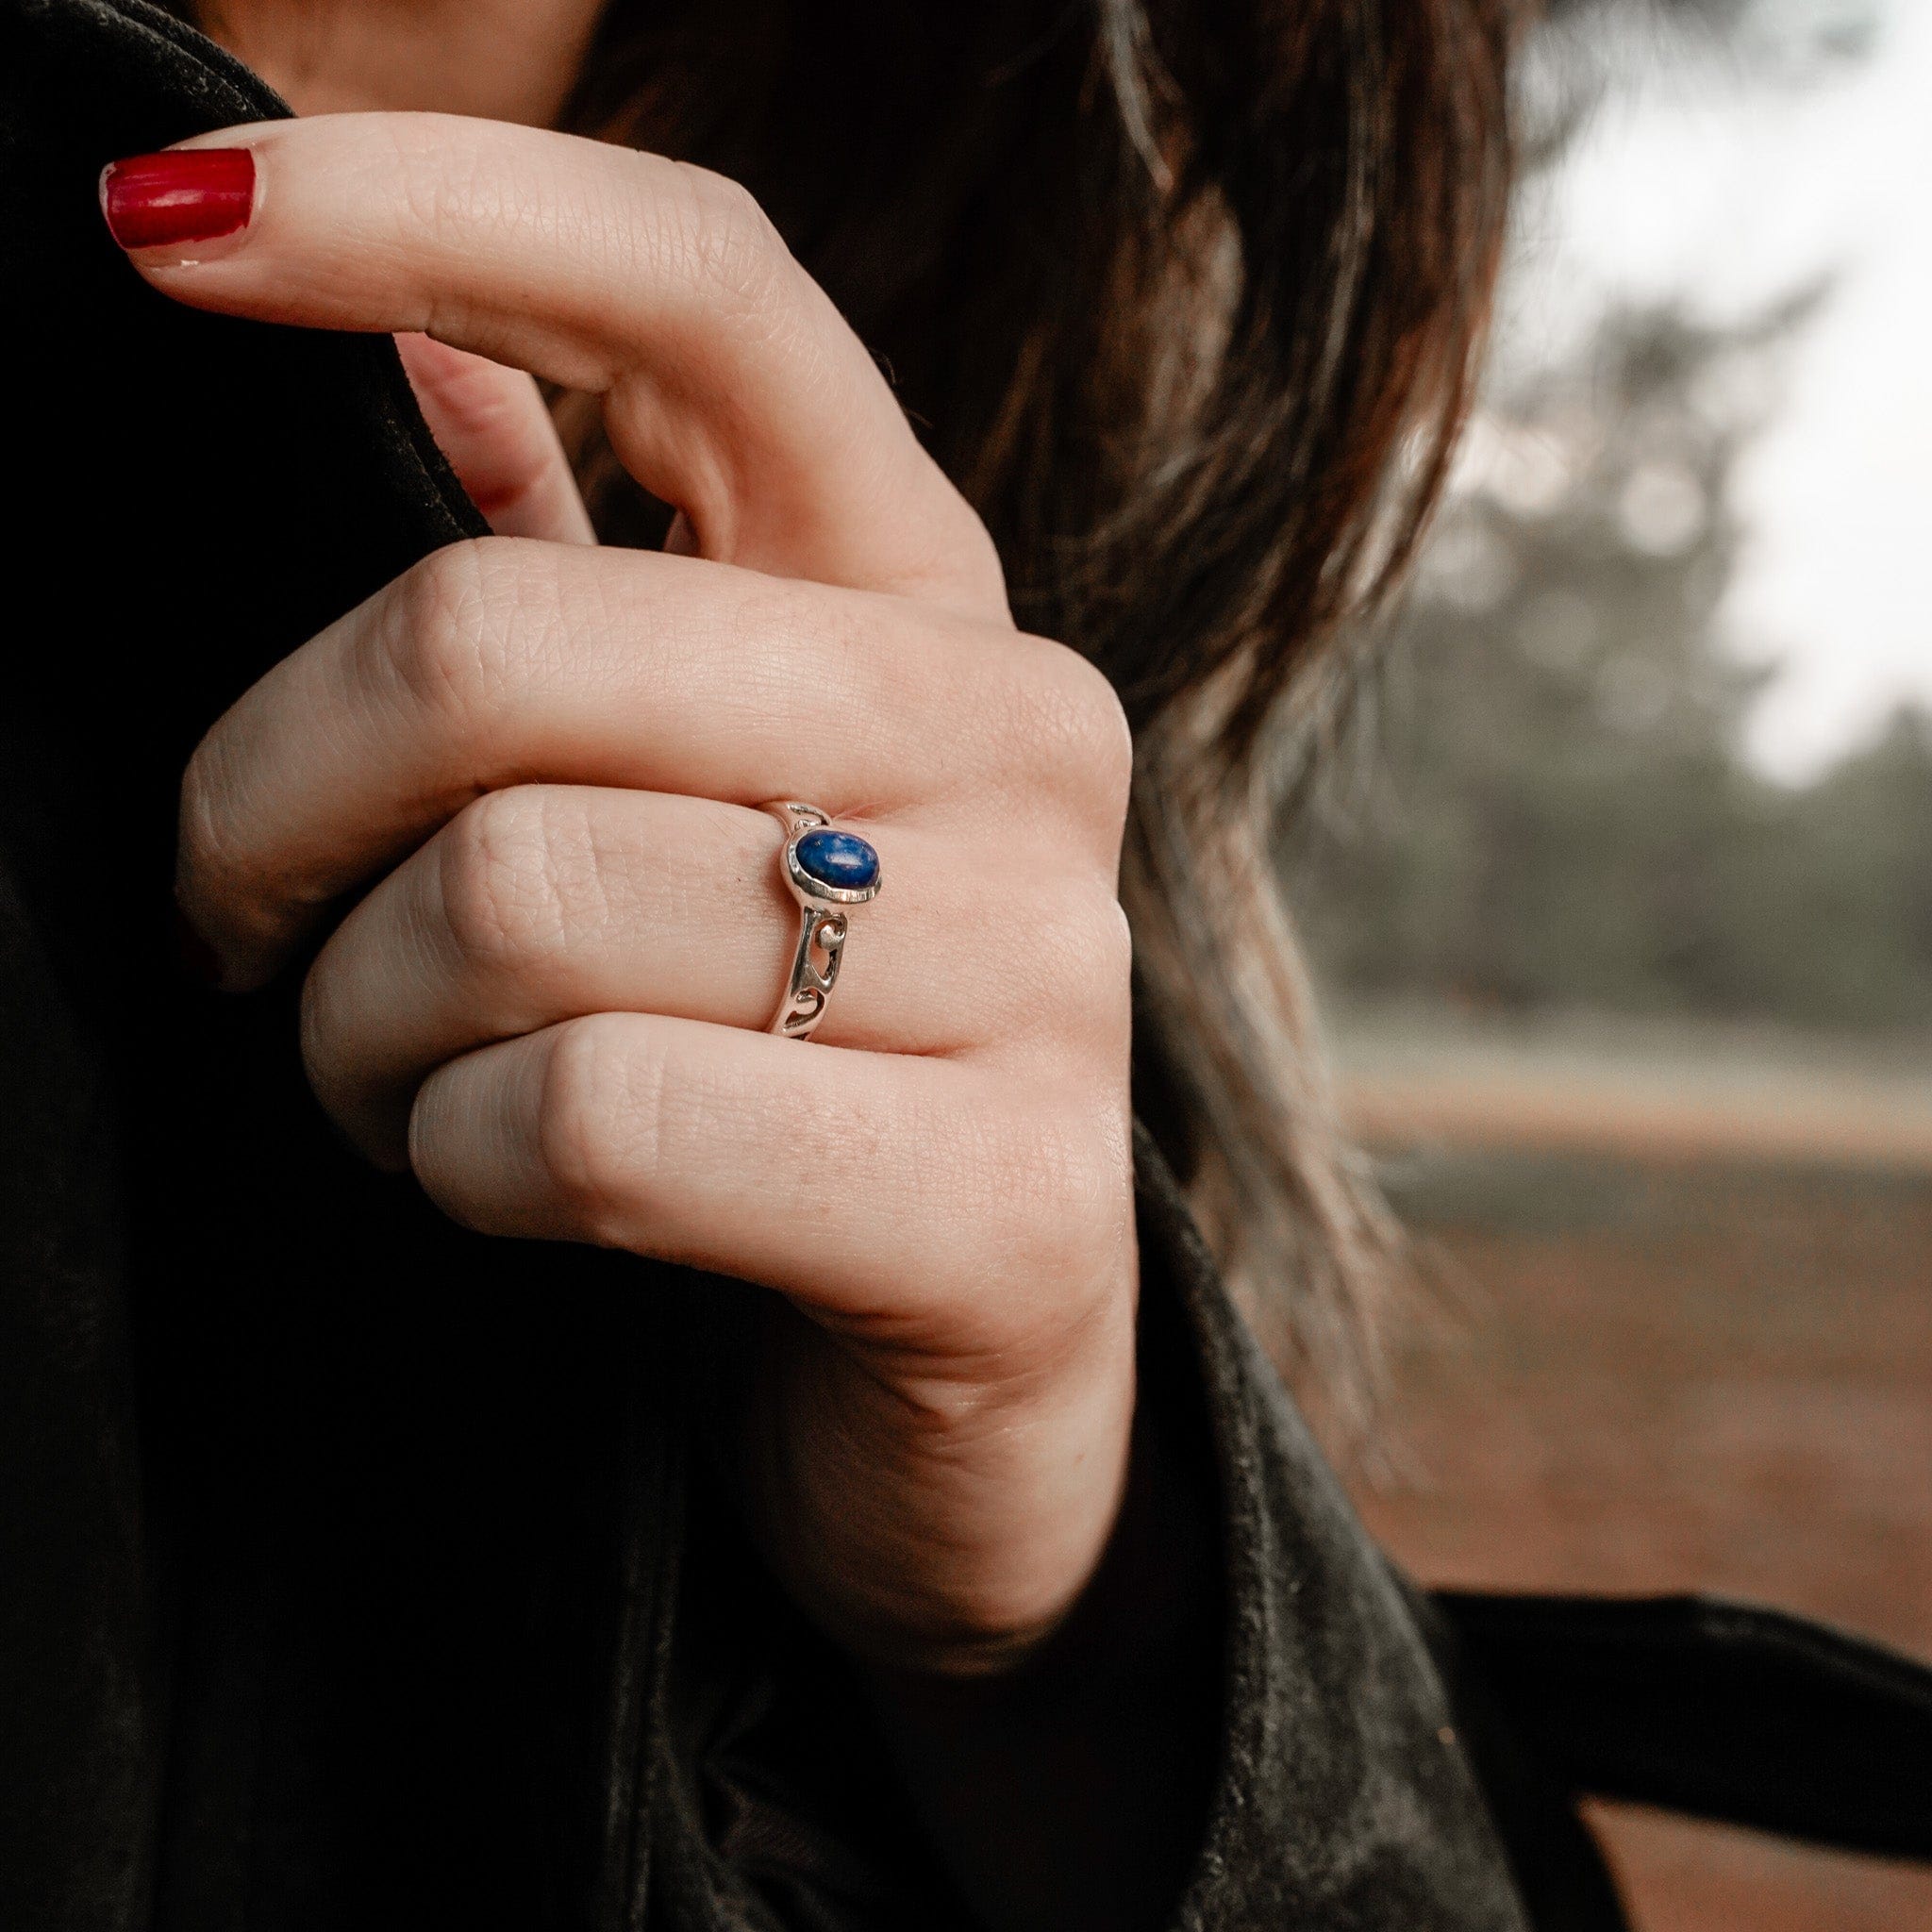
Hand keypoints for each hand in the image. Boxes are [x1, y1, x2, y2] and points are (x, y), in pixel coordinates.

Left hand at [116, 116, 1138, 1674]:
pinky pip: (592, 1119)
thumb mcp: (690, 798)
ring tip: (397, 1077)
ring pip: (515, 905)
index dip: (429, 204)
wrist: (966, 1394)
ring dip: (361, 1027)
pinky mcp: (1006, 1201)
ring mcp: (1044, 967)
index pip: (703, 293)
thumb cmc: (779, 1063)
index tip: (157, 226)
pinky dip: (461, 1164)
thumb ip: (579, 582)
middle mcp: (1014, 736)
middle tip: (238, 917)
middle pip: (502, 647)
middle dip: (268, 805)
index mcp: (922, 594)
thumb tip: (417, 354)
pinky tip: (500, 1180)